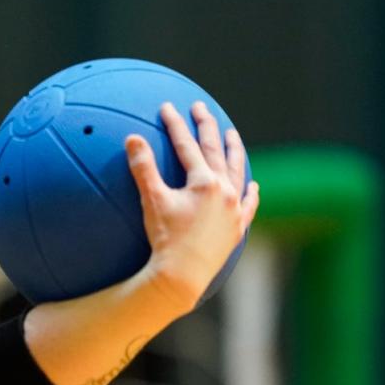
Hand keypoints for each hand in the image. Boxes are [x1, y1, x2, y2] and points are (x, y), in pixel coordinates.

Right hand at [126, 101, 258, 312]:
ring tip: (231, 135)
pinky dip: (250, 193)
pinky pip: (248, 205)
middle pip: (217, 151)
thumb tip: (132, 138)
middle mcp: (225, 191)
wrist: (182, 276)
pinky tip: (252, 185)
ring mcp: (234, 210)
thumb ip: (143, 168)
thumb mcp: (152, 201)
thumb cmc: (165, 239)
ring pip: (238, 172)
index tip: (167, 107)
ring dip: (234, 151)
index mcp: (205, 182)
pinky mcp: (237, 228)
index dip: (175, 124)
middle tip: (200, 108)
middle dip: (206, 126)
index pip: (188, 145)